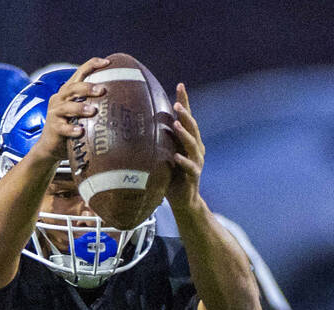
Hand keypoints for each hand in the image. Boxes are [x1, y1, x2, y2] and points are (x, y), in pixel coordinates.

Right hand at [32, 58, 109, 164]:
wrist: (50, 147)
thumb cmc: (71, 128)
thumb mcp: (81, 112)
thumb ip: (94, 103)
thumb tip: (123, 100)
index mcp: (68, 91)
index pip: (80, 72)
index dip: (93, 64)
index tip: (108, 63)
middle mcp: (60, 98)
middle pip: (73, 87)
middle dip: (87, 87)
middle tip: (102, 90)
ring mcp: (55, 113)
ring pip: (67, 106)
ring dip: (80, 108)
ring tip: (93, 112)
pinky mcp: (53, 128)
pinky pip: (63, 127)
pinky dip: (71, 129)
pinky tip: (81, 131)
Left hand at [165, 82, 205, 214]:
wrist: (183, 200)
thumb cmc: (170, 177)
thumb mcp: (163, 156)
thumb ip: (158, 141)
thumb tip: (136, 127)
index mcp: (189, 140)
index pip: (187, 118)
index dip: (185, 101)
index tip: (180, 85)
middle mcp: (195, 147)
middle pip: (192, 126)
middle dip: (185, 114)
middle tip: (177, 104)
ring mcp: (196, 161)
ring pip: (192, 144)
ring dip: (184, 134)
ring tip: (176, 125)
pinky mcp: (194, 175)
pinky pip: (189, 167)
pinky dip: (183, 161)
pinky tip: (176, 157)